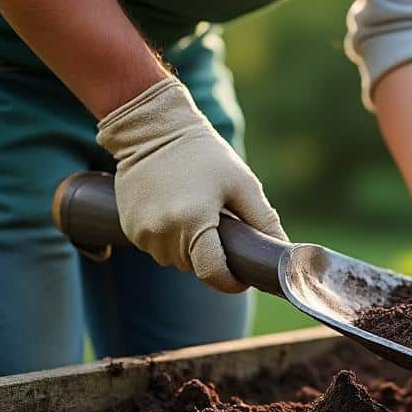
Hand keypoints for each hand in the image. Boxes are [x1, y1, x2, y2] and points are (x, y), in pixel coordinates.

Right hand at [97, 78, 287, 292]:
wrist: (152, 130)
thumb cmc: (204, 154)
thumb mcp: (242, 183)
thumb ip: (264, 220)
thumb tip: (283, 251)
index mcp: (194, 222)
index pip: (213, 274)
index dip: (231, 282)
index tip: (242, 276)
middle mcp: (164, 232)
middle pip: (195, 267)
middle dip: (211, 257)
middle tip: (220, 227)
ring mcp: (142, 232)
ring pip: (175, 260)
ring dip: (189, 249)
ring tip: (196, 215)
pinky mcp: (128, 228)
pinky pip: (156, 248)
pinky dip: (169, 239)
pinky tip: (175, 212)